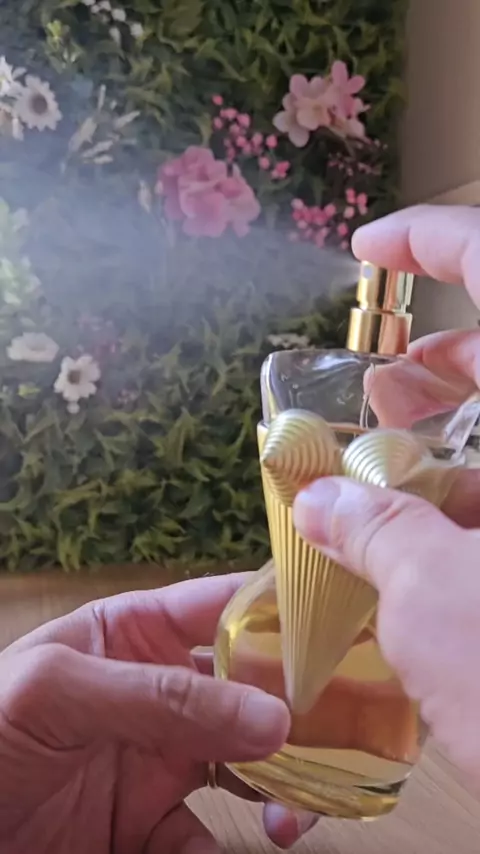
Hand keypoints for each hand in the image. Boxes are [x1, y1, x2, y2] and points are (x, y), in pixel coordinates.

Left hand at [0, 574, 314, 853]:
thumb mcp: (57, 692)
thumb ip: (158, 694)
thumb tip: (272, 713)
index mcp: (134, 633)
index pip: (222, 607)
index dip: (282, 613)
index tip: (342, 634)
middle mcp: (159, 690)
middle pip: (251, 689)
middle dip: (298, 710)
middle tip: (340, 740)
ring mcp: (159, 759)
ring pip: (247, 762)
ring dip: (283, 783)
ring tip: (295, 813)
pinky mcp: (151, 826)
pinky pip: (208, 835)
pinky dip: (229, 847)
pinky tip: (231, 848)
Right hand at [293, 205, 479, 781]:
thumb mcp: (436, 599)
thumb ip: (372, 533)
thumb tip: (319, 504)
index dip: (432, 241)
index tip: (369, 246)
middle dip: (437, 364)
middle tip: (374, 380)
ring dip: (451, 436)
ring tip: (381, 457)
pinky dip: (475, 498)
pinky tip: (425, 529)